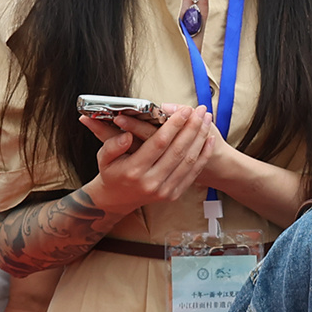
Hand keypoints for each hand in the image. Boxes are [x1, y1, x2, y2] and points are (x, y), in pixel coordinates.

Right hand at [81, 102, 215, 219]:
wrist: (116, 200)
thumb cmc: (112, 173)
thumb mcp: (103, 157)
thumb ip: (112, 145)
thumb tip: (127, 135)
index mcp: (134, 170)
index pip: (159, 143)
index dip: (174, 125)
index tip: (184, 110)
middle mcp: (151, 182)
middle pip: (178, 150)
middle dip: (192, 127)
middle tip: (200, 110)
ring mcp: (164, 190)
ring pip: (188, 160)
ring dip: (200, 138)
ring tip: (206, 119)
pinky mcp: (173, 194)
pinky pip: (192, 173)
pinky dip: (203, 155)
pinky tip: (208, 139)